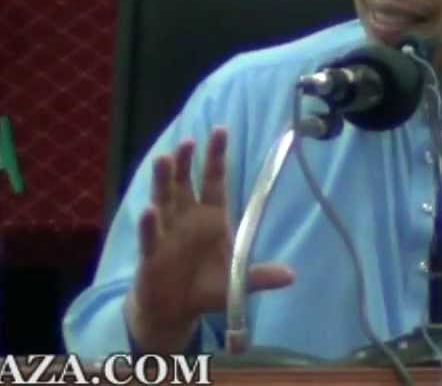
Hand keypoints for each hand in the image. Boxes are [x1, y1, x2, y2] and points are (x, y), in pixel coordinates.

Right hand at [124, 127, 293, 352]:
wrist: (175, 310)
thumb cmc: (207, 286)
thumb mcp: (236, 282)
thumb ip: (259, 275)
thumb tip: (292, 276)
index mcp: (211, 216)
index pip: (214, 180)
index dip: (216, 157)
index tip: (220, 130)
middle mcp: (187, 218)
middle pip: (185, 184)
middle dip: (185, 162)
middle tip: (188, 140)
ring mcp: (167, 233)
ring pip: (164, 201)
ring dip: (163, 181)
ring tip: (162, 159)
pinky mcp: (151, 254)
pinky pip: (151, 236)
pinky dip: (150, 224)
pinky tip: (149, 209)